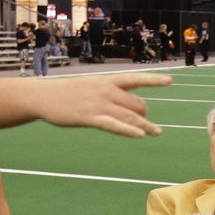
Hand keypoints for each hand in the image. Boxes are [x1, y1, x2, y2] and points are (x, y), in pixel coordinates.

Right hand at [33, 73, 170, 136]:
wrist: (43, 96)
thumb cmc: (67, 93)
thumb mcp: (90, 87)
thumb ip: (108, 94)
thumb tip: (125, 105)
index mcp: (106, 80)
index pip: (135, 79)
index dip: (153, 80)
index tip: (170, 80)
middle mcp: (105, 90)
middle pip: (135, 103)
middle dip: (143, 114)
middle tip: (145, 122)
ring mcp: (98, 104)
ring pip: (128, 115)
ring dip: (144, 126)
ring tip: (157, 132)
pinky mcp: (89, 117)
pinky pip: (113, 125)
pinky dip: (128, 130)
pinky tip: (140, 135)